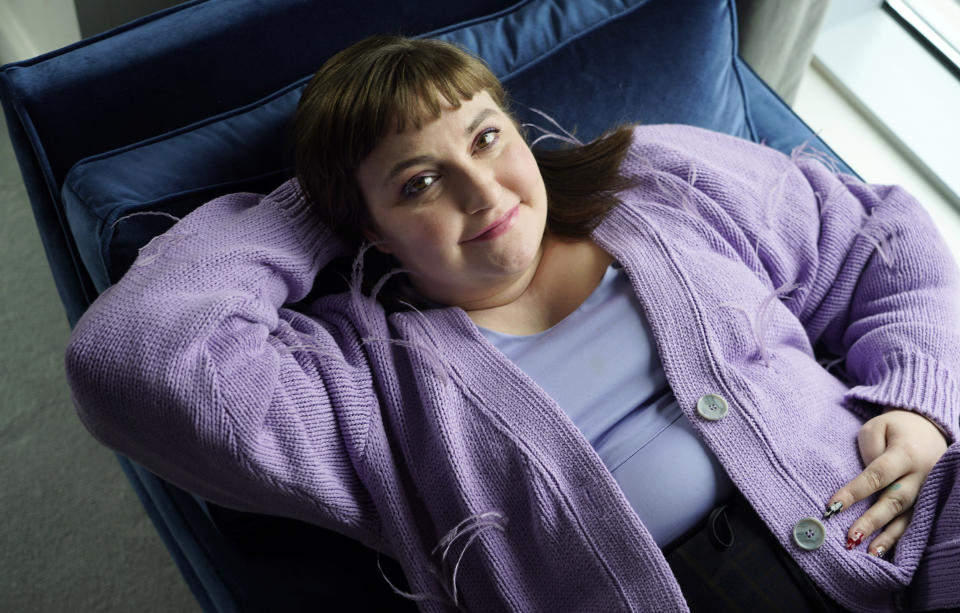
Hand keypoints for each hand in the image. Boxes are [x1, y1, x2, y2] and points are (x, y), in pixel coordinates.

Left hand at [823, 408, 947, 557]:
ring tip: (869, 553)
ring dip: (888, 536)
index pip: (877, 475)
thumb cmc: (895, 428)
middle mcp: (922, 474)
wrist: (929, 428)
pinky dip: (899, 537)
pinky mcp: (929, 500)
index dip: (855, 492)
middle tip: (851, 537)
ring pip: (908, 517)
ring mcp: (928, 490)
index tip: (832, 506)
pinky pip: (915, 522)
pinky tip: (884, 551)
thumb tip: (864, 484)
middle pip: (895, 500)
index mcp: (906, 453)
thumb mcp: (877, 428)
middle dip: (872, 520)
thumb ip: (868, 452)